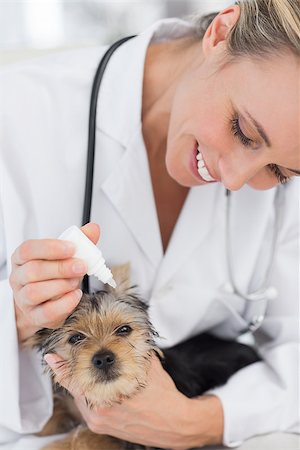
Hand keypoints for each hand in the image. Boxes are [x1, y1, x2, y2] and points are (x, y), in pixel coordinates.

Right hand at [10, 223, 99, 341]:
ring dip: (61, 285)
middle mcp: (19, 278)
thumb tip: (93, 229)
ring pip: (35, 292)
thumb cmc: (53, 275)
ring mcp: (23, 299)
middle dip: (60, 267)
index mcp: (22, 258)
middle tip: (81, 266)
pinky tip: (75, 295)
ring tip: (76, 281)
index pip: (28, 249)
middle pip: (33, 271)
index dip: (50, 247)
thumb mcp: (65, 255)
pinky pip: (46, 312)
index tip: (71, 248)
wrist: (45, 301)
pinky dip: (65, 304)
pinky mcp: (35, 316)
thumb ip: (80, 241)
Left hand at [45, 353, 223, 448]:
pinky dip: (88, 394)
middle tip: (64, 358)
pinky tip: (95, 384)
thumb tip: (123, 332)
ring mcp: (101, 422)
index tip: (51, 357)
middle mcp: (100, 412)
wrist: (176, 424)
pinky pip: (88, 407)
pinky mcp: (104, 427)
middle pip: (75, 389)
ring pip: (81, 398)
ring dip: (81, 383)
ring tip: (84, 370)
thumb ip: (131, 348)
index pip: (75, 379)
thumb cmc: (163, 395)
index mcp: (107, 396)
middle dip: (72, 372)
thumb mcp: (147, 365)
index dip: (61, 367)